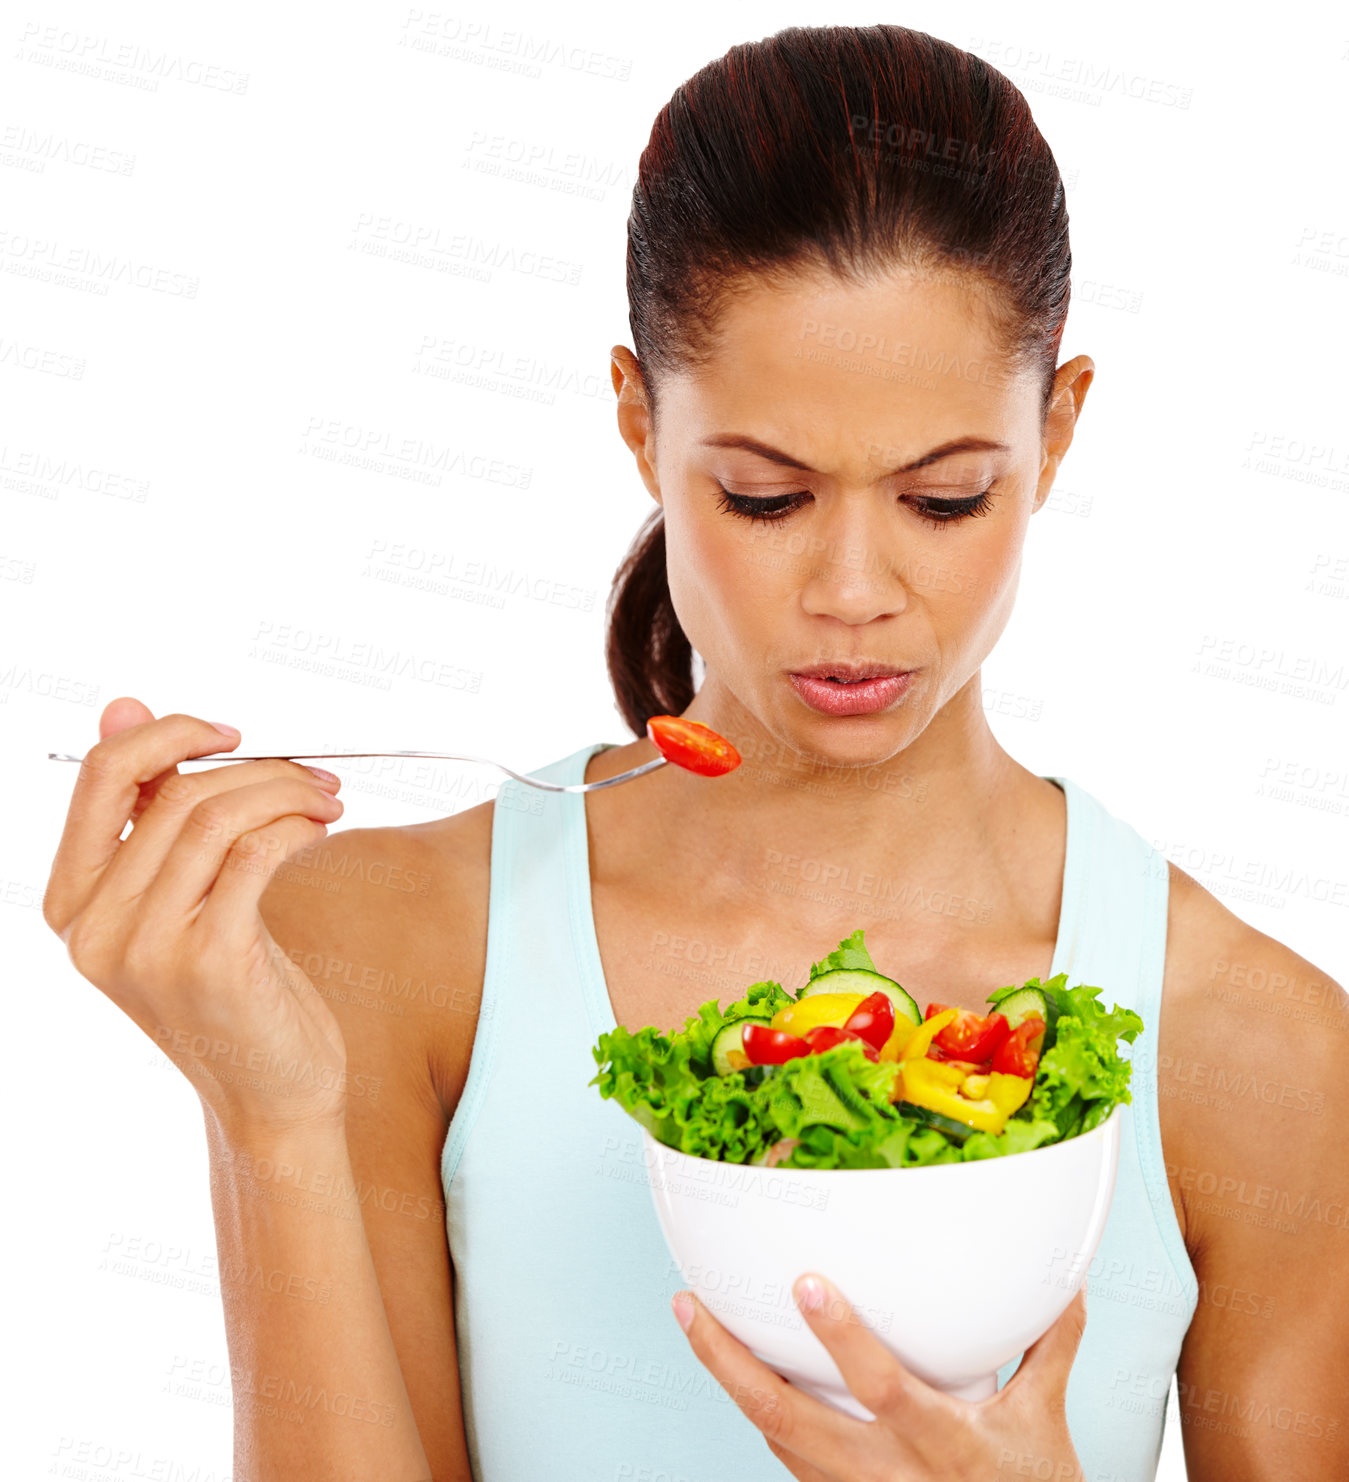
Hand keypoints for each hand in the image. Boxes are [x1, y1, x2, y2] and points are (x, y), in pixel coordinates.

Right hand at [43, 697, 350, 1138]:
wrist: (272, 1093)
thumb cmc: (235, 989)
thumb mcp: (181, 898)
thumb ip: (149, 810)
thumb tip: (122, 706)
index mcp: (73, 902)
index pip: (101, 775)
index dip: (170, 734)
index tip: (232, 735)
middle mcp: (95, 927)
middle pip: (176, 793)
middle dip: (259, 769)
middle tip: (316, 778)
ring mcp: (147, 947)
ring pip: (218, 817)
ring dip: (289, 794)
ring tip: (329, 804)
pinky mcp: (209, 961)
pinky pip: (255, 853)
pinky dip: (298, 826)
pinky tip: (323, 831)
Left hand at [672, 1273, 1086, 1481]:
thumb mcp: (1047, 1421)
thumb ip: (1049, 1343)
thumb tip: (1064, 1276)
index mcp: (943, 1444)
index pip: (882, 1389)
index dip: (843, 1340)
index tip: (807, 1284)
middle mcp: (888, 1475)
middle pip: (786, 1418)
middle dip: (728, 1360)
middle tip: (689, 1305)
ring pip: (774, 1436)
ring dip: (731, 1380)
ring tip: (696, 1320)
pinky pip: (787, 1458)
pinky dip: (762, 1412)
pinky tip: (742, 1372)